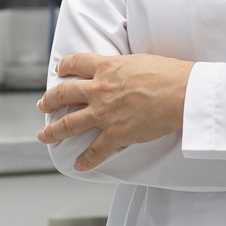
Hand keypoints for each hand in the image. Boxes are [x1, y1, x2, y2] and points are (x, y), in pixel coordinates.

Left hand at [37, 52, 192, 171]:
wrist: (182, 92)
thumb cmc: (170, 74)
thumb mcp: (140, 60)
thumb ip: (124, 68)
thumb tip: (123, 73)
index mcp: (106, 68)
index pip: (76, 63)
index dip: (63, 66)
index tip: (58, 70)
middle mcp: (99, 90)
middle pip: (63, 94)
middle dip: (49, 101)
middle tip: (43, 105)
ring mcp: (105, 113)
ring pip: (69, 123)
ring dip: (53, 131)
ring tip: (44, 135)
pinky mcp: (116, 134)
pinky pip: (96, 151)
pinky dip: (86, 160)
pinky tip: (79, 165)